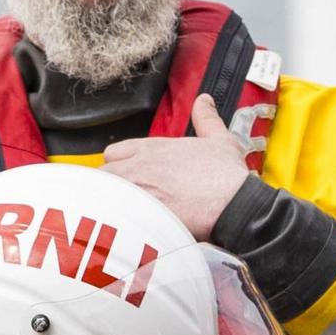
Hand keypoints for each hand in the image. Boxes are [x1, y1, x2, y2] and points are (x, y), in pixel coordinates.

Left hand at [99, 93, 254, 238]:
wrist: (234, 205)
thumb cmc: (227, 178)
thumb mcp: (220, 139)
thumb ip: (206, 118)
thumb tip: (204, 102)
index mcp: (153, 149)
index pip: (114, 152)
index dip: (118, 165)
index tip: (127, 175)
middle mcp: (139, 167)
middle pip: (103, 174)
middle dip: (108, 185)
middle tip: (118, 199)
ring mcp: (136, 191)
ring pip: (102, 195)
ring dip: (106, 203)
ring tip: (116, 216)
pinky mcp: (138, 216)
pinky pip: (111, 219)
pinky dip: (113, 225)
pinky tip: (121, 232)